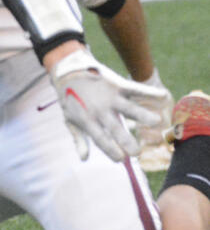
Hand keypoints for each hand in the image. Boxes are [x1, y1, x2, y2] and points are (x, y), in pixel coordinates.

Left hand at [48, 47, 163, 160]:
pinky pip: (135, 88)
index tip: (121, 159)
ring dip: (142, 114)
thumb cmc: (69, 98)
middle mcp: (99, 110)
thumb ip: (79, 139)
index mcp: (87, 120)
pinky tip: (163, 95)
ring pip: (128, 107)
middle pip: (115, 128)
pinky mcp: (116, 84)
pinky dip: (149, 91)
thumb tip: (84, 159)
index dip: (110, 150)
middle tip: (137, 153)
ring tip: (157, 122)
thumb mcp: (69, 119)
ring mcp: (109, 97)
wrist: (66, 69)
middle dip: (126, 141)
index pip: (100, 138)